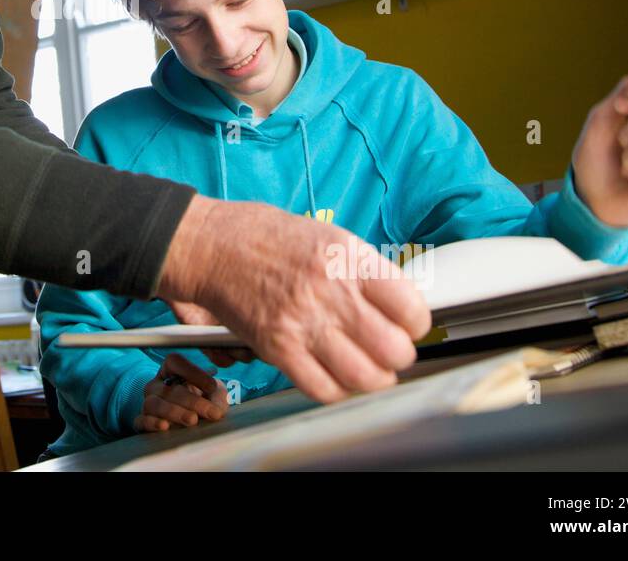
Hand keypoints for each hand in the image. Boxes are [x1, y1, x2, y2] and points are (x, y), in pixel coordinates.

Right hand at [134, 352, 229, 432]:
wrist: (193, 420)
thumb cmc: (204, 401)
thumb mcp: (214, 394)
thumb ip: (217, 396)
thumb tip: (215, 407)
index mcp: (171, 370)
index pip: (175, 362)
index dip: (193, 372)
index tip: (212, 386)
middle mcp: (157, 384)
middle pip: (168, 388)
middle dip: (193, 401)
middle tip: (211, 412)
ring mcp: (148, 402)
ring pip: (153, 403)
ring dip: (174, 412)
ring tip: (192, 420)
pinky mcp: (142, 422)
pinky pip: (141, 420)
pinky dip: (152, 423)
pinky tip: (165, 426)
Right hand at [157, 195, 430, 405]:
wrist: (212, 244)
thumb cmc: (266, 237)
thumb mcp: (326, 236)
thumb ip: (362, 270)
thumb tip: (396, 305)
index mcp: (348, 258)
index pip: (411, 307)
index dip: (416, 324)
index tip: (408, 326)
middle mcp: (330, 291)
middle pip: (393, 349)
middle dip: (398, 357)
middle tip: (389, 353)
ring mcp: (303, 321)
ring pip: (364, 377)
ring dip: (373, 380)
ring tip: (369, 372)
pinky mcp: (277, 347)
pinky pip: (323, 388)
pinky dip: (337, 391)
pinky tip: (336, 377)